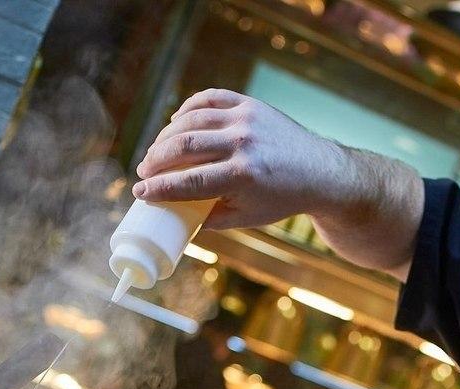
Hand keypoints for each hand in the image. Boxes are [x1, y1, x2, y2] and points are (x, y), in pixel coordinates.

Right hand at [133, 89, 347, 229]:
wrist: (319, 172)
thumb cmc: (280, 199)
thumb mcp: (246, 217)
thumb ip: (210, 218)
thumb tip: (175, 217)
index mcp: (244, 176)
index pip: (189, 182)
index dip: (159, 188)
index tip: (140, 192)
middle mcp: (244, 144)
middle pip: (184, 146)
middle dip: (156, 159)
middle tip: (144, 170)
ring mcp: (246, 119)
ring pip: (191, 120)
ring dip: (166, 136)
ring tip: (156, 151)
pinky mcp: (250, 104)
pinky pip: (208, 98)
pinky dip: (187, 109)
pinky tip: (175, 123)